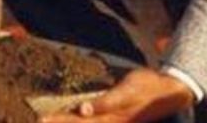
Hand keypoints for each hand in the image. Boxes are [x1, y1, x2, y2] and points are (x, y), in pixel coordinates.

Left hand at [40, 68, 194, 122]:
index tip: (40, 119)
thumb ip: (106, 102)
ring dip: (66, 120)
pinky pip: (91, 118)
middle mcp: (107, 122)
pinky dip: (78, 117)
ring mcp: (110, 121)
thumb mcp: (127, 92)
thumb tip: (84, 110)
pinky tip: (70, 113)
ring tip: (47, 119)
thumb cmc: (147, 88)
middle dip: (58, 122)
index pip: (78, 122)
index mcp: (109, 119)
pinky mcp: (113, 116)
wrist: (168, 91)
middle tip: (37, 119)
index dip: (58, 121)